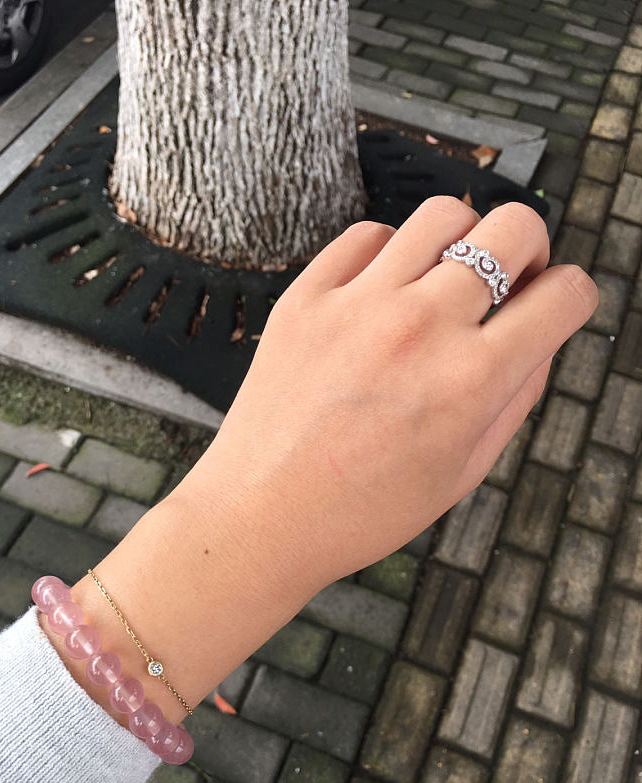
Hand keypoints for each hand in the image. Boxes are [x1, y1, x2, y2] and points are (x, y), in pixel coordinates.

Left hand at [173, 197, 597, 594]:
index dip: (571, 297)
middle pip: (514, 228)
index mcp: (473, 380)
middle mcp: (422, 328)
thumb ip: (516, 399)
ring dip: (461, 240)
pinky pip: (366, 236)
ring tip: (444, 280)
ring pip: (443, 215)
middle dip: (531, 250)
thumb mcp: (463, 472)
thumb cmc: (361, 511)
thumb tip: (539, 339)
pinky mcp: (306, 297)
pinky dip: (388, 252)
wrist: (261, 518)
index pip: (564, 293)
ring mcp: (360, 305)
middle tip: (510, 279)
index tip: (554, 305)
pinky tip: (384, 289)